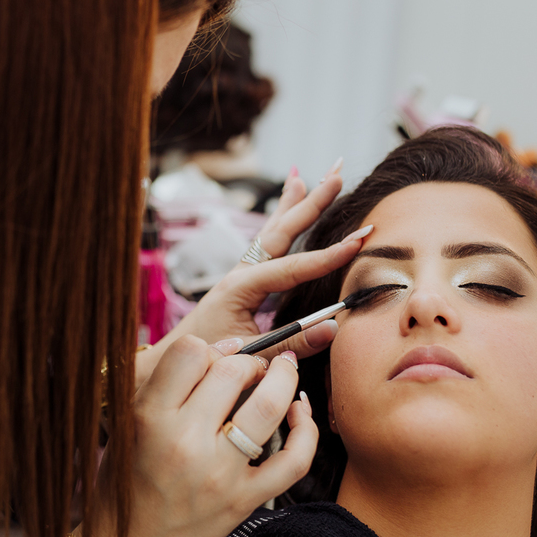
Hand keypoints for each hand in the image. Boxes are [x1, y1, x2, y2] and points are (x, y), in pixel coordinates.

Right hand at [82, 336, 318, 536]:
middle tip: (250, 367)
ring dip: (284, 379)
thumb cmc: (121, 487)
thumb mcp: (125, 429)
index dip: (209, 347)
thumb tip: (219, 350)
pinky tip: (300, 413)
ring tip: (283, 371)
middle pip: (234, 370)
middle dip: (248, 361)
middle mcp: (185, 442)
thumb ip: (162, 390)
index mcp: (149, 419)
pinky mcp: (244, 501)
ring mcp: (220, 474)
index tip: (217, 356)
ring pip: (270, 405)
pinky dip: (307, 430)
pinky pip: (295, 459)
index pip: (191, 351)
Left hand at [136, 162, 346, 387]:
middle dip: (311, 202)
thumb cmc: (211, 362)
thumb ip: (293, 345)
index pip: (291, 267)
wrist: (178, 363)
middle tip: (337, 174)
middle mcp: (241, 273)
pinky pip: (270, 242)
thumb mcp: (253, 357)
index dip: (326, 256)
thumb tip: (333, 327)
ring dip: (294, 202)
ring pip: (274, 230)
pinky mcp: (246, 279)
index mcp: (240, 289)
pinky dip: (284, 219)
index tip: (358, 242)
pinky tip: (292, 200)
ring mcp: (242, 273)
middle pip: (280, 231)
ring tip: (310, 175)